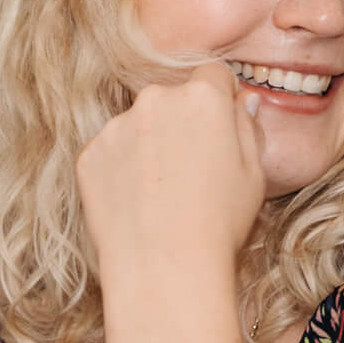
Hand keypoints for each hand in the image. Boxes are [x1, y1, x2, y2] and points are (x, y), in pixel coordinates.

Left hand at [75, 61, 266, 278]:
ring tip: (160, 195)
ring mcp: (116, 126)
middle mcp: (154, 100)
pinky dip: (120, 171)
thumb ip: (246, 128)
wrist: (163, 266)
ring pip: (137, 126)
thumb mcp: (253, 174)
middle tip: (190, 171)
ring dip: (147, 146)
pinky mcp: (90, 155)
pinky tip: (136, 205)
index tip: (217, 129)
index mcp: (202, 98)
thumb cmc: (218, 223)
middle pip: (171, 99)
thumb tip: (242, 101)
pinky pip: (110, 153)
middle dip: (180, 123)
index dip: (218, 100)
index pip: (212, 76)